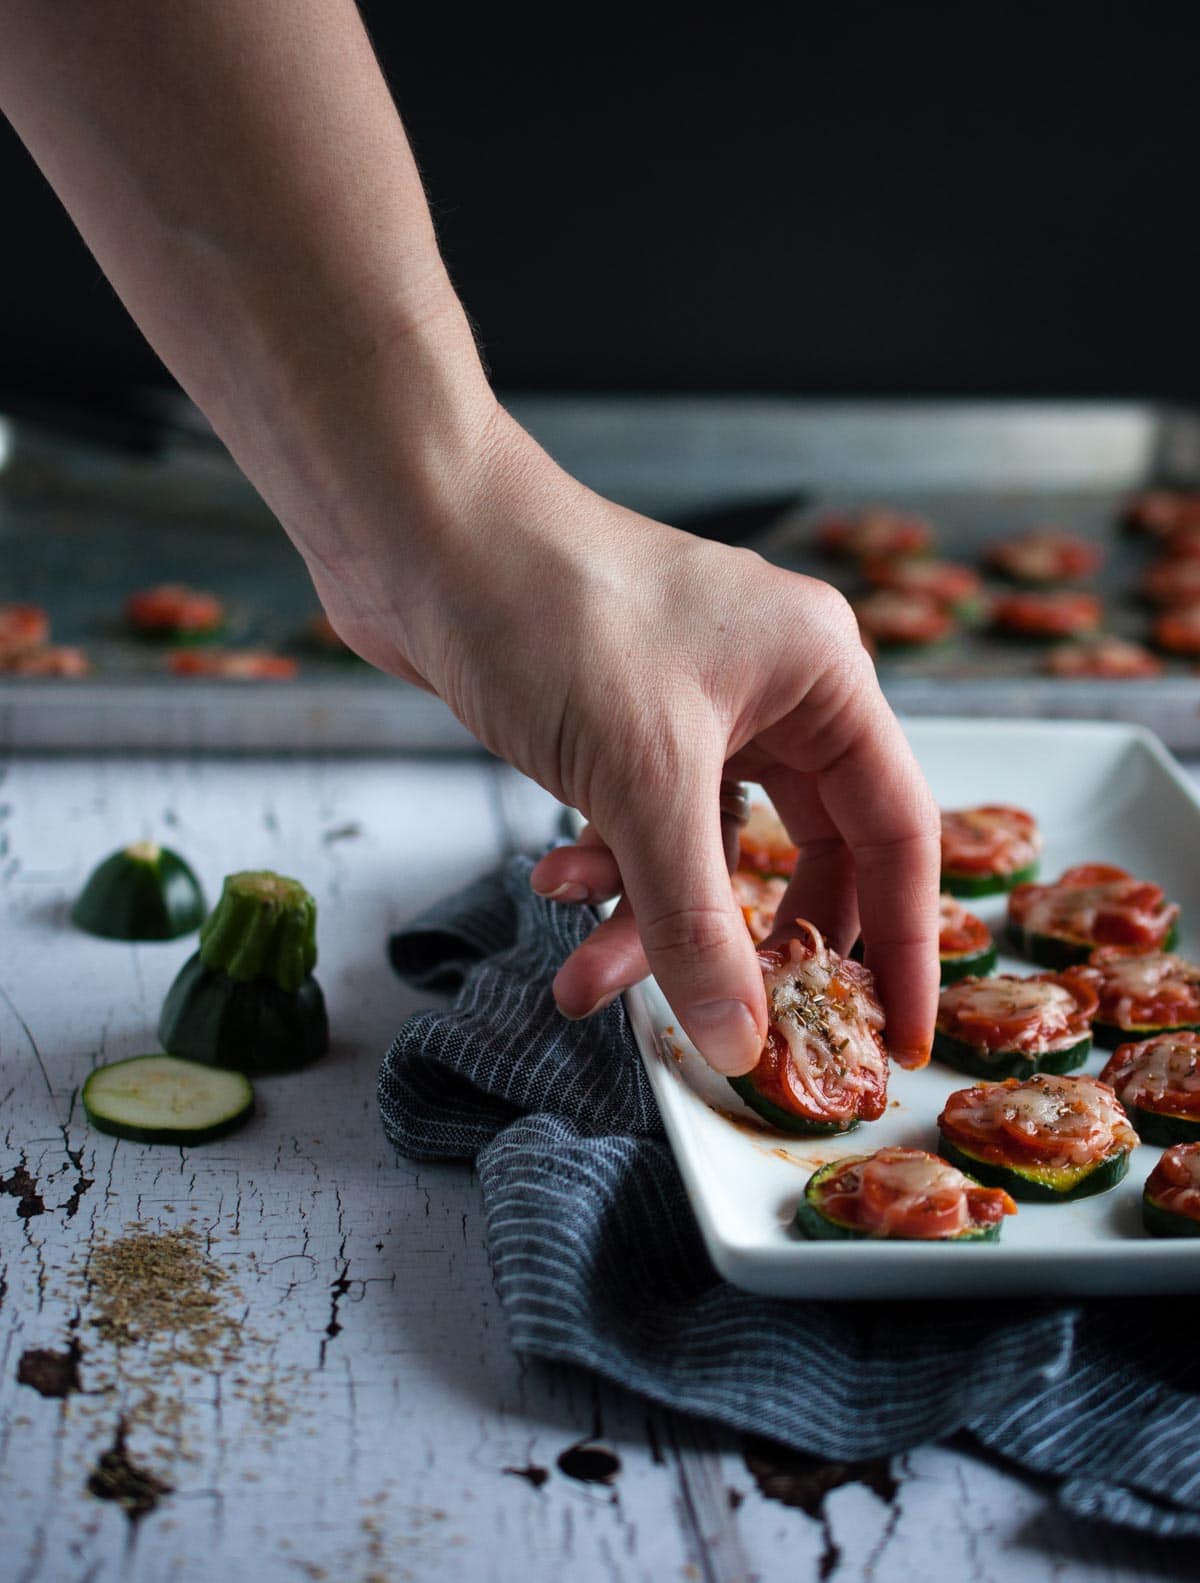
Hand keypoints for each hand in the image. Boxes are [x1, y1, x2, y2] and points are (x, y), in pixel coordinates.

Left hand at [311, 407, 940, 1074]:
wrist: (414, 529)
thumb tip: (742, 1035)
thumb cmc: (547, 605)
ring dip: (648, 919)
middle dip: (749, 942)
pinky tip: (550, 882)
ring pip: (703, 851)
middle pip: (802, 851)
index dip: (903, 945)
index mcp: (821, 677)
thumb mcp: (641, 778)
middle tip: (734, 1027)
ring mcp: (693, 706)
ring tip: (583, 980)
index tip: (897, 1041)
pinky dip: (604, 869)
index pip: (897, 831)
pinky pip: (640, 826)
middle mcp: (772, 690)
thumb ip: (695, 917)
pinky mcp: (622, 723)